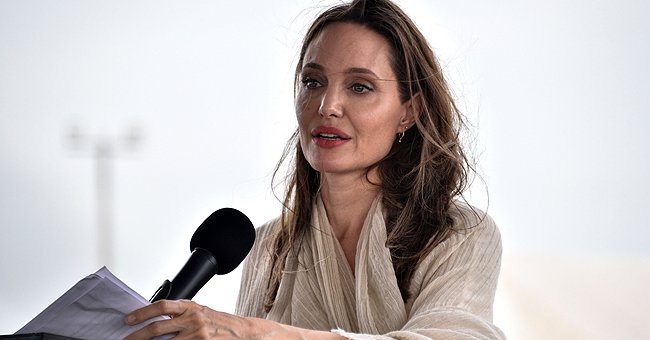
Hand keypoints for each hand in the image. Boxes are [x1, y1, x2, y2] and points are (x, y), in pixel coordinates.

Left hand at [124, 299, 257, 338]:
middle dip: (138, 335)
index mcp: (190, 306)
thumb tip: (153, 318)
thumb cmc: (217, 321)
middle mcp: (192, 320)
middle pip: (158, 327)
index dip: (143, 312)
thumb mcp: (198, 311)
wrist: (240, 332)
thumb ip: (178, 313)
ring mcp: (196, 335)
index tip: (128, 319)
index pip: (162, 306)